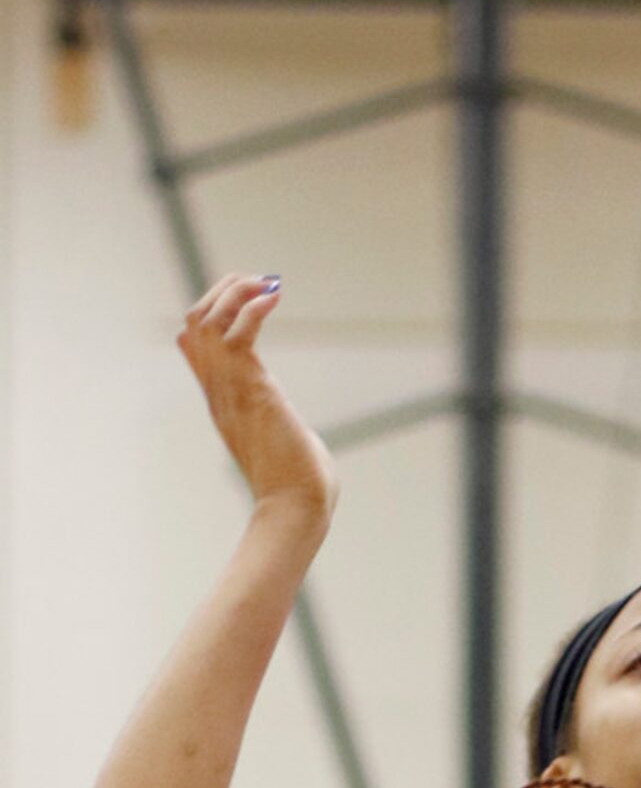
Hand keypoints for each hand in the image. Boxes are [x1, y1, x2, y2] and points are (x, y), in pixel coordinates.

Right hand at [177, 275, 336, 523]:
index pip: (194, 344)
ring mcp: (230, 390)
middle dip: (222, 291)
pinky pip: (237, 334)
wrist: (296, 506)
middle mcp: (219, 391)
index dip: (213, 311)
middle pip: (195, 323)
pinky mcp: (252, 389)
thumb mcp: (281, 447)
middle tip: (257, 281)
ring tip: (265, 282)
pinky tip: (273, 296)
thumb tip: (294, 434)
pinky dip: (252, 307)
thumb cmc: (298, 485)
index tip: (247, 297)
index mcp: (222, 401)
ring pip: (207, 321)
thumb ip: (279, 428)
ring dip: (234, 291)